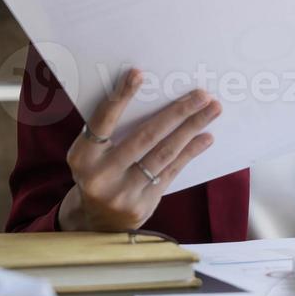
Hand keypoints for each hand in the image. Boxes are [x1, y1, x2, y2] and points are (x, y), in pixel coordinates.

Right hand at [57, 68, 220, 231]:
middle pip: (145, 137)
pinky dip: (189, 152)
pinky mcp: (143, 205)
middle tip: (201, 95)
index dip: (120, 97)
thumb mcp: (92, 154)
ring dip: (191, 128)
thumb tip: (150, 94)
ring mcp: (123, 193)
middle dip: (177, 112)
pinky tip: (205, 137)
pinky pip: (171, 171)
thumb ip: (111, 130)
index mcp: (82, 157)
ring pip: (164, 153)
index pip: (102, 122)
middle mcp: (101, 176)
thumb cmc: (98, 173)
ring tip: (212, 110)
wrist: (96, 221)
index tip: (138, 74)